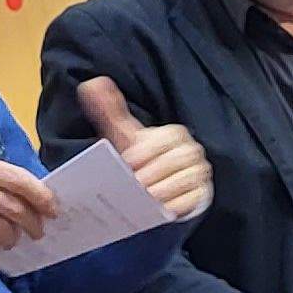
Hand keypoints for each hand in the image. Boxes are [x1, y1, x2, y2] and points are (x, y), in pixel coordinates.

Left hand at [78, 77, 213, 220]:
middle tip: (136, 184)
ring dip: (166, 188)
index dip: (146, 151)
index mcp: (173, 134)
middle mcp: (190, 150)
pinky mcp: (201, 194)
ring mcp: (198, 172)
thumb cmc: (140, 158)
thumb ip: (109, 111)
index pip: (164, 139)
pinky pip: (193, 198)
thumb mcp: (123, 136)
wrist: (157, 184)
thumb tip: (92, 84)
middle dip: (155, 172)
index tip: (129, 163)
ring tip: (147, 198)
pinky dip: (179, 204)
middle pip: (176, 160)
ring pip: (186, 178)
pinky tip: (163, 209)